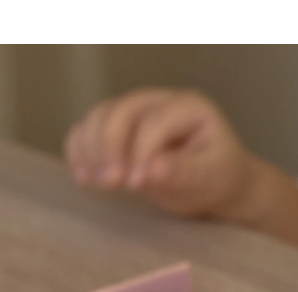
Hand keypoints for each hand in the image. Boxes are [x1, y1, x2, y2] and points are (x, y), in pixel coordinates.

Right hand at [65, 89, 253, 218]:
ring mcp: (136, 112)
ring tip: (94, 182)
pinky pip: (88, 128)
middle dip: (109, 145)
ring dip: (90, 148)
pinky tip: (83, 176)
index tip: (135, 183)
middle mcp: (159, 101)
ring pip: (99, 116)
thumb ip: (182, 172)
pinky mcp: (118, 128)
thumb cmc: (217, 179)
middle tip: (111, 182)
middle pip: (121, 110)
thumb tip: (149, 171)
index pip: (155, 122)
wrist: (214, 184)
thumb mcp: (210, 178)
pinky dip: (79, 149)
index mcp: (189, 107)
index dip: (140, 151)